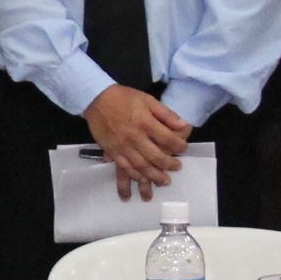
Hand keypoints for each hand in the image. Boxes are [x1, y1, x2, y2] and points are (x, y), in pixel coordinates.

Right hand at [82, 84, 191, 198]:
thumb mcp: (148, 99)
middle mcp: (135, 137)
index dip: (179, 146)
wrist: (96, 99)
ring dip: (154, 176)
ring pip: (141, 166)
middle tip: (177, 167)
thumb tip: (183, 125)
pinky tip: (143, 179)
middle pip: (156, 156)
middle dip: (169, 164)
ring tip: (164, 181)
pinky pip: (125, 168)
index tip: (184, 148)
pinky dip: (135, 176)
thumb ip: (166, 114)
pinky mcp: (112, 151)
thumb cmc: (124, 98)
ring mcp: (122, 146)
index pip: (168, 139)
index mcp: (145, 123)